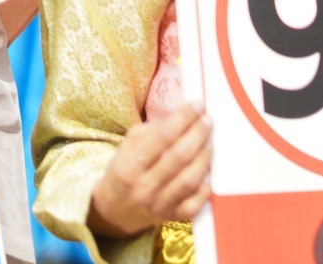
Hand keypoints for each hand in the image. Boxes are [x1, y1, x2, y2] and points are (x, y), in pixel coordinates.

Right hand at [88, 102, 211, 238]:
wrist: (113, 211)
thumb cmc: (125, 170)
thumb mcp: (128, 146)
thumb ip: (155, 128)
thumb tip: (185, 111)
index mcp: (128, 167)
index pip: (162, 138)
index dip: (183, 118)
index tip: (198, 104)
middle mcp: (143, 188)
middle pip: (179, 157)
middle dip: (198, 133)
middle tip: (207, 120)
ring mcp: (158, 206)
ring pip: (190, 179)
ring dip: (204, 156)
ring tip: (209, 141)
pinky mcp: (172, 218)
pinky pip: (196, 202)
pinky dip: (206, 185)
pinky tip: (207, 171)